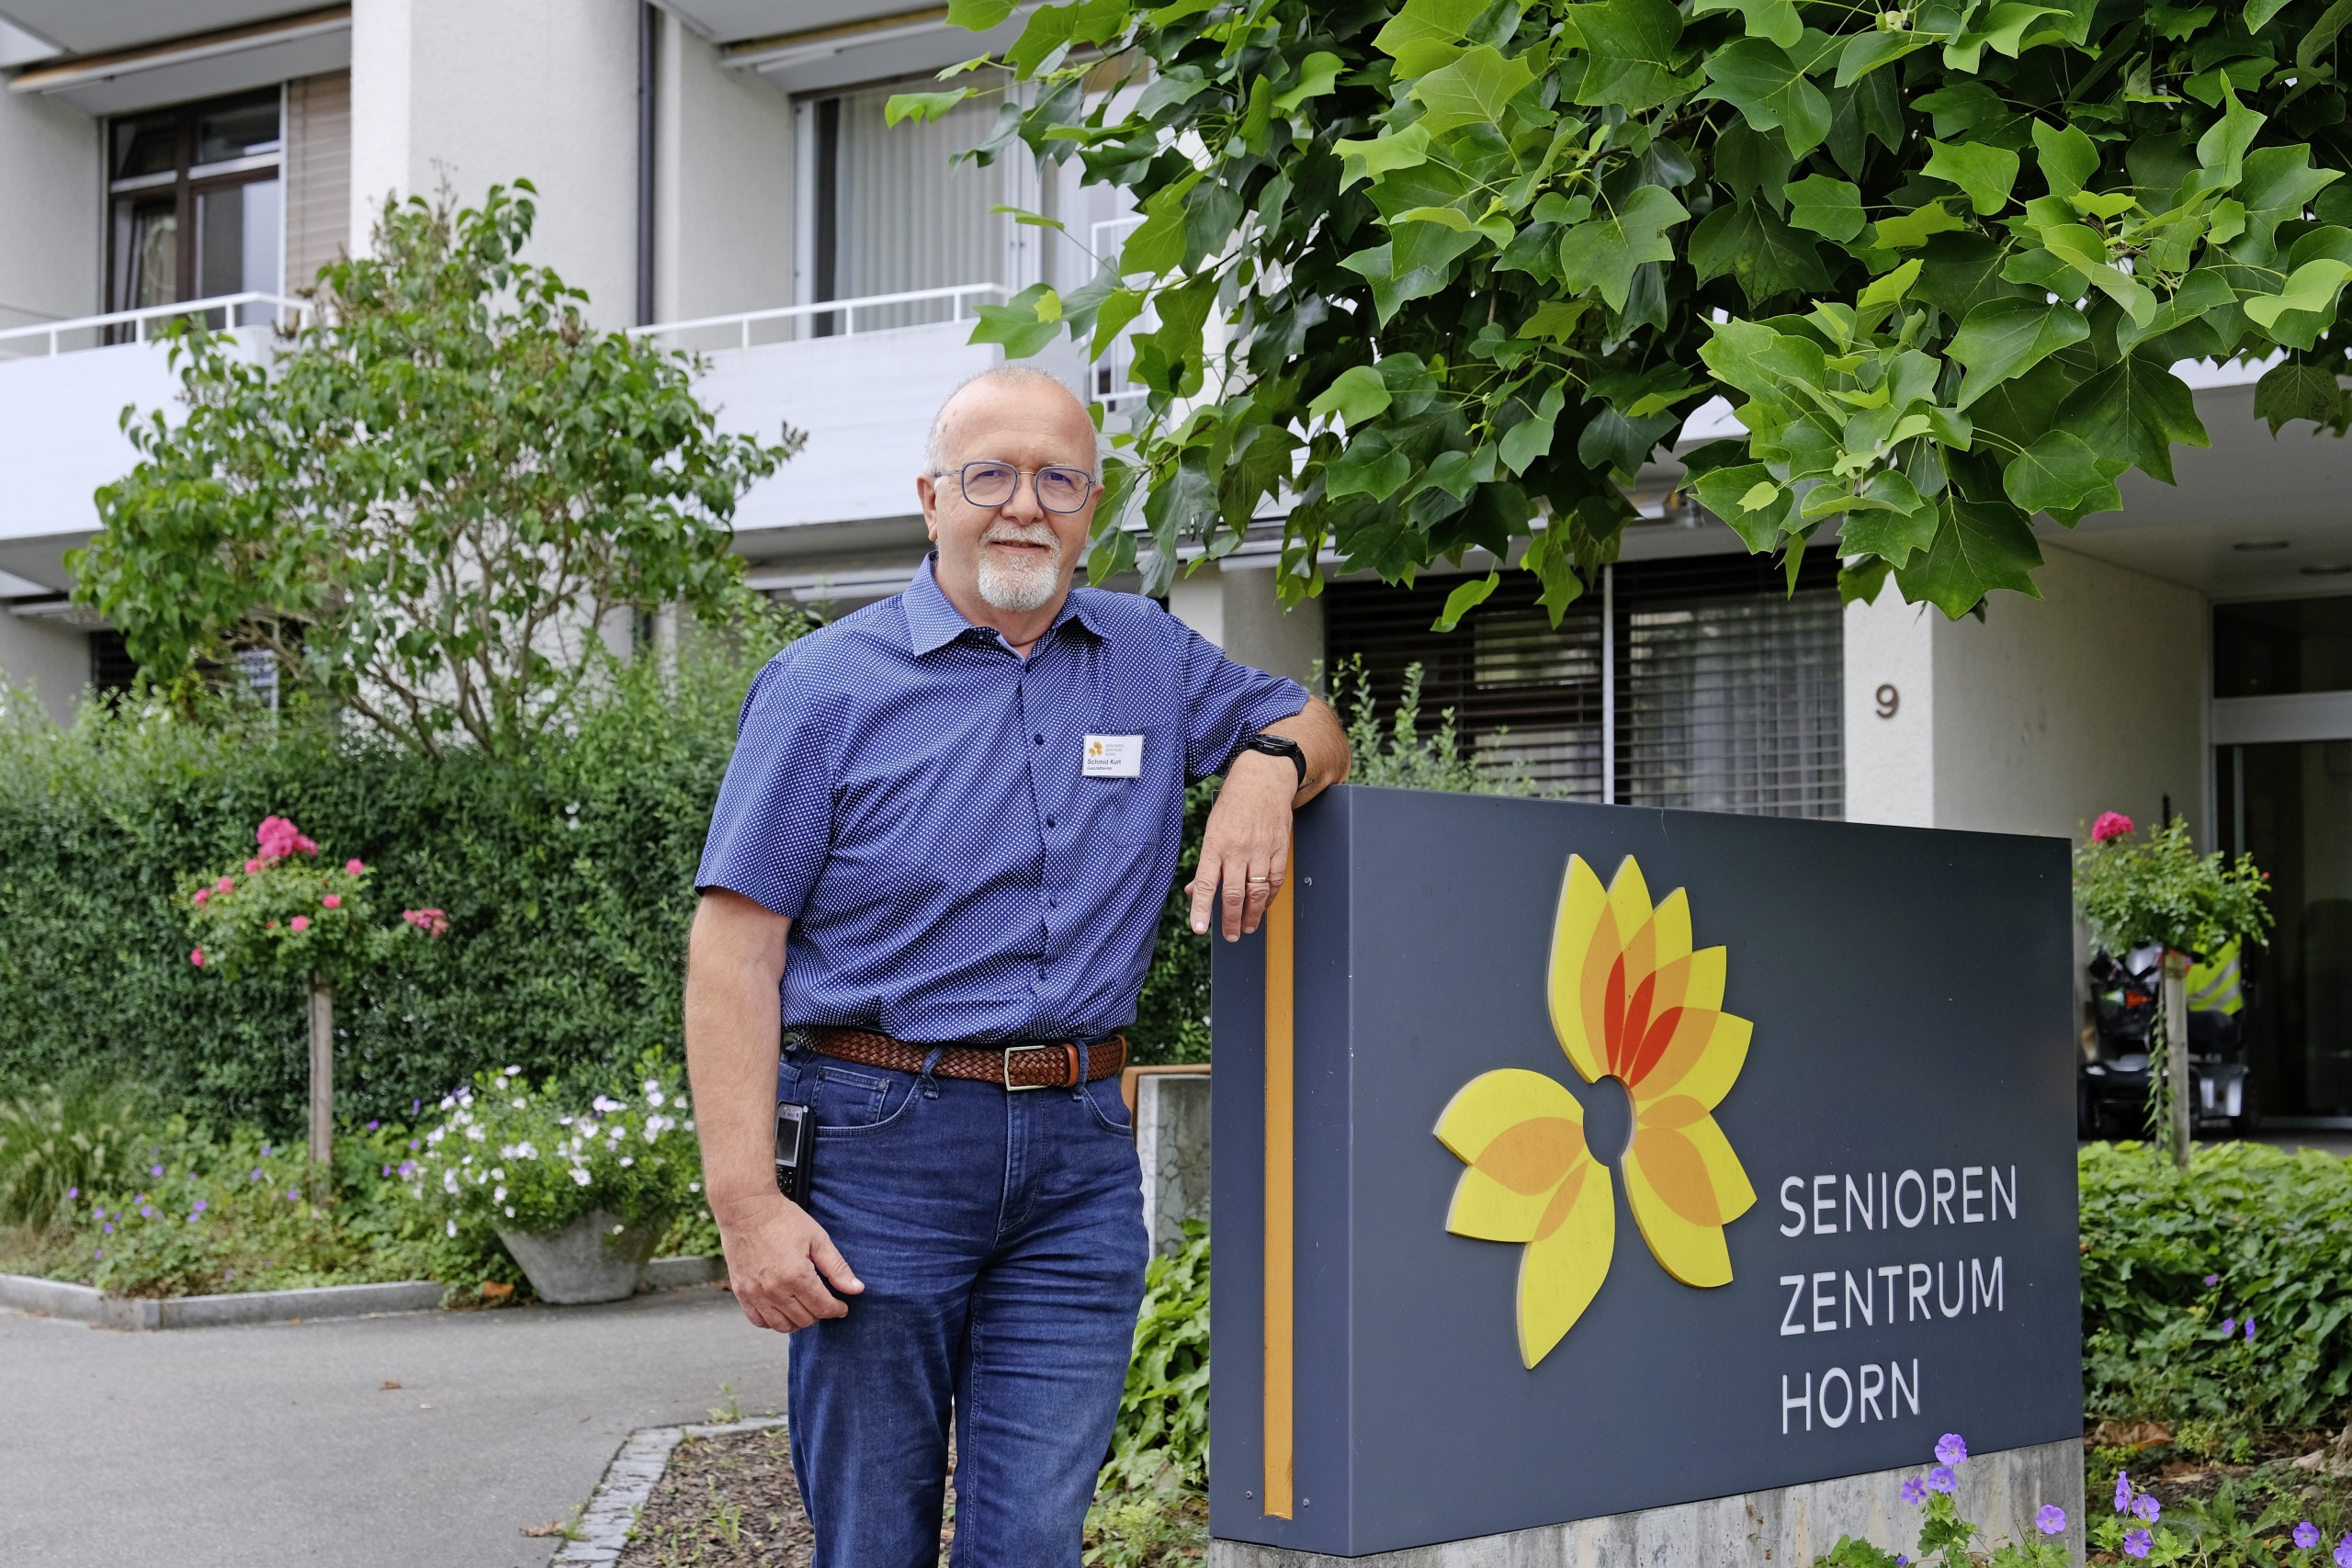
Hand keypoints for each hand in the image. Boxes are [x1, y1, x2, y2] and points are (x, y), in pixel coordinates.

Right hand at [712, 1192, 863, 1331]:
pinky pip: (758, 1320)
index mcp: (797, 1276)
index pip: (823, 1308)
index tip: (841, 1307)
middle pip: (804, 1320)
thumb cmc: (784, 1220)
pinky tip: (782, 1310)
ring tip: (805, 1309)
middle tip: (823, 1304)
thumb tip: (857, 1289)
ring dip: (797, 1322)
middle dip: (819, 1315)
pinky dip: (772, 1321)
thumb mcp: (817, 1239)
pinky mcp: (741, 1292)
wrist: (746, 1209)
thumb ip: (837, 1268)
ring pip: (781, 1326)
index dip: (836, 1310)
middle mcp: (775, 1290)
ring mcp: (755, 1293)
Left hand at [1188, 750, 1295, 941]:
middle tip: (1231, 936)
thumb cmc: (1233, 805)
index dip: (1202, 909)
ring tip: (1248, 926)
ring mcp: (1260, 850)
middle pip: (1233, 894)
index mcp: (1215, 845)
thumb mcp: (1212, 830)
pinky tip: (1264, 905)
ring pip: (1257, 892)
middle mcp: (1237, 849)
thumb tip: (1194, 891)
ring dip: (1252, 914)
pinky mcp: (1278, 848)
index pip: (1206, 884)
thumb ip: (1206, 864)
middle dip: (1231, 920)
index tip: (1199, 929)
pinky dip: (1269, 897)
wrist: (1263, 780)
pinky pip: (1275, 881)